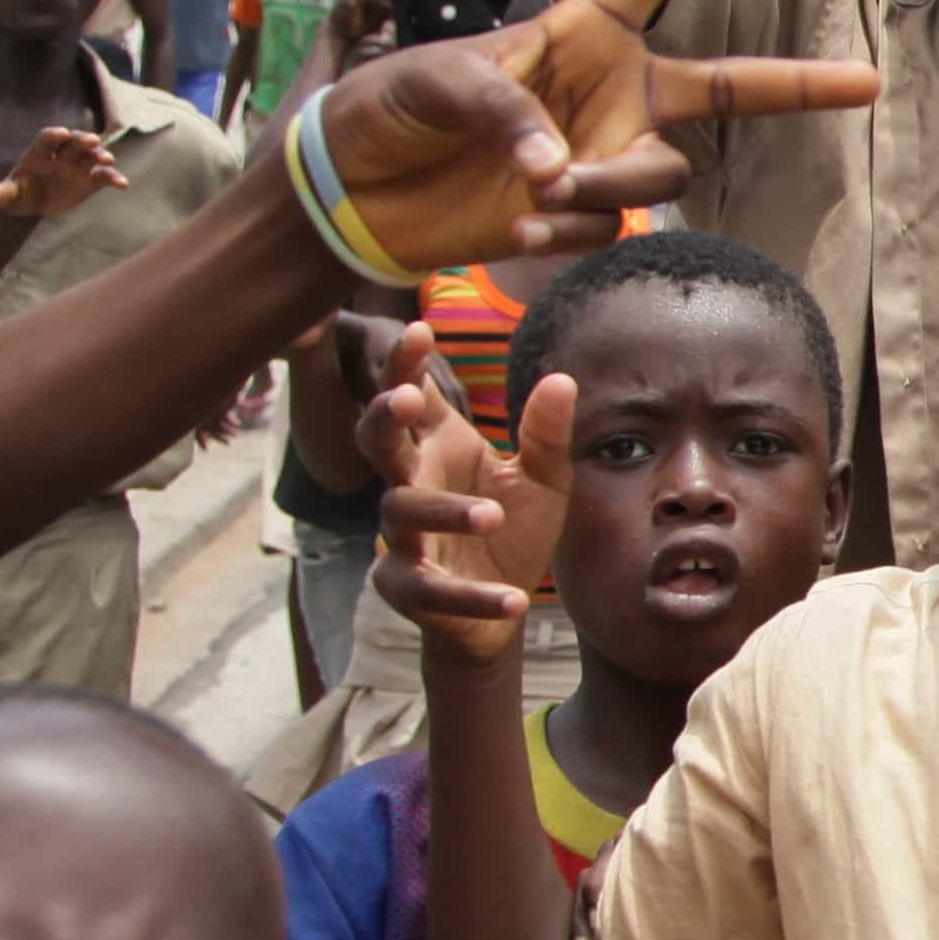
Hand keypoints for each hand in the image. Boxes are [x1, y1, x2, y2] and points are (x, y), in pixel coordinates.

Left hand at [0, 124, 131, 218]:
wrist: (35, 202)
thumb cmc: (19, 194)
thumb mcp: (10, 196)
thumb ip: (4, 194)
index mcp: (40, 153)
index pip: (46, 139)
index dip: (53, 135)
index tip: (61, 133)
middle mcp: (62, 155)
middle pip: (74, 142)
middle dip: (83, 140)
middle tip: (92, 141)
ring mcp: (78, 165)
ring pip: (92, 156)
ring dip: (101, 156)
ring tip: (108, 161)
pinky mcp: (91, 179)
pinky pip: (104, 176)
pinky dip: (114, 178)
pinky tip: (123, 184)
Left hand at [301, 0, 876, 275]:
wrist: (357, 190)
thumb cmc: (392, 107)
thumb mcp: (437, 83)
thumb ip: (506, 113)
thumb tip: (560, 172)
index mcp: (580, 31)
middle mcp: (611, 91)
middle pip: (725, 85)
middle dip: (800, 86)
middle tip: (869, 84)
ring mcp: (603, 154)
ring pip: (664, 176)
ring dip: (613, 185)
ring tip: (541, 193)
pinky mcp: (581, 213)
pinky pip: (608, 225)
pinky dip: (568, 228)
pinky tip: (516, 226)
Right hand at [367, 347, 569, 652]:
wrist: (500, 609)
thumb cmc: (511, 532)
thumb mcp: (543, 481)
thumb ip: (546, 434)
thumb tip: (562, 377)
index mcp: (437, 448)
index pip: (411, 396)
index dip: (405, 365)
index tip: (419, 330)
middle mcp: (410, 484)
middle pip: (376, 441)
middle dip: (383, 416)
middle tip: (404, 399)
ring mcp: (401, 536)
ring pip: (402, 512)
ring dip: (446, 511)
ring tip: (494, 515)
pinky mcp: (406, 587)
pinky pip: (431, 589)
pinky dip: (473, 595)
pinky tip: (514, 599)